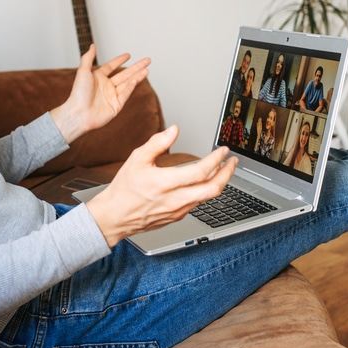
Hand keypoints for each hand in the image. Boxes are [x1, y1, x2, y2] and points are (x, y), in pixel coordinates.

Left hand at [51, 45, 150, 143]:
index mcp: (98, 78)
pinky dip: (130, 87)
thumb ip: (88, 58)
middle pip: (124, 74)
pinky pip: (125, 94)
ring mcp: (112, 96)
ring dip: (137, 76)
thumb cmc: (78, 94)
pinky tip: (136, 80)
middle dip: (136, 67)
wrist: (78, 114)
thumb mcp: (83, 71)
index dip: (119, 60)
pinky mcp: (116, 106)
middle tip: (147, 60)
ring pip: (127, 84)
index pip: (111, 66)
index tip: (128, 55)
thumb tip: (92, 45)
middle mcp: (106, 86)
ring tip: (147, 69)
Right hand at [85, 126, 236, 246]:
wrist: (114, 217)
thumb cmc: (124, 189)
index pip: (200, 171)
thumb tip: (174, 130)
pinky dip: (206, 191)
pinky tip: (205, 183)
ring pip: (208, 198)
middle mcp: (174, 199)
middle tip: (233, 162)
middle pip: (212, 189)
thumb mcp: (136, 159)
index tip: (223, 150)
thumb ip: (157, 143)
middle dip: (228, 174)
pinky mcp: (177, 217)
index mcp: (165, 183)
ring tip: (224, 170)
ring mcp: (178, 210)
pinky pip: (198, 203)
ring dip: (220, 182)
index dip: (215, 160)